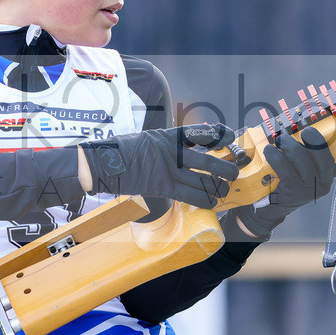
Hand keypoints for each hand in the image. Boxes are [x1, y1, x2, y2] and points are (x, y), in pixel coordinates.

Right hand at [79, 124, 239, 208]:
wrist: (101, 164)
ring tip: (226, 190)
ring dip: (218, 187)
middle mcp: (171, 152)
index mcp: (168, 136)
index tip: (229, 135)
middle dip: (225, 167)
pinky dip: (204, 199)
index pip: (200, 132)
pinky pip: (188, 195)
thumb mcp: (149, 138)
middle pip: (207, 160)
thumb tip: (195, 139)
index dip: (218, 134)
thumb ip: (171, 141)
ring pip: (201, 180)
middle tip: (235, 171)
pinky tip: (213, 202)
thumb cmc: (124, 151)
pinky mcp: (161, 187)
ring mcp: (167, 170)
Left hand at [237, 127, 335, 237]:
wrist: (270, 208)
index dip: (320, 141)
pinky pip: (284, 168)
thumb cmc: (287, 184)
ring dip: (288, 144)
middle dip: (306, 139)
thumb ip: (307, 157)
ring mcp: (308, 190)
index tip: (309, 131)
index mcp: (326, 178)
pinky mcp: (292, 192)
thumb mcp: (302, 173)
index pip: (329, 157)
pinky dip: (275, 156)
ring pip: (300, 158)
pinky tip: (269, 151)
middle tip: (294, 133)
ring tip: (278, 141)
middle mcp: (322, 186)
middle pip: (317, 154)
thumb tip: (303, 131)